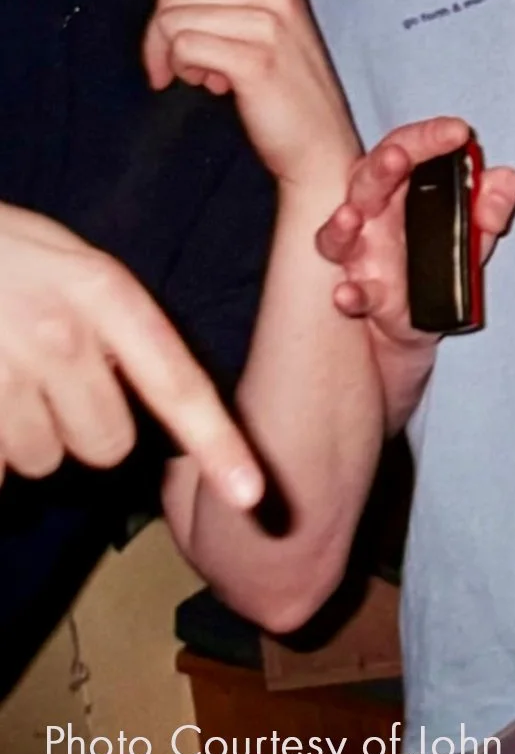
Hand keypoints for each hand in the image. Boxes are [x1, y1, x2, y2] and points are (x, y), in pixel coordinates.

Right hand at [0, 203, 262, 509]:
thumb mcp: (67, 259)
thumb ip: (115, 320)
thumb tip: (158, 387)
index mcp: (104, 294)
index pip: (177, 383)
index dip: (217, 444)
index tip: (250, 494)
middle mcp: (61, 338)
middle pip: (109, 445)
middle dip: (84, 429)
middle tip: (48, 384)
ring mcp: (3, 375)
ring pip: (42, 460)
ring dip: (23, 437)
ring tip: (0, 378)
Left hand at [143, 0, 358, 189]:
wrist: (322, 150)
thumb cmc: (288, 98)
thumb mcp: (260, 38)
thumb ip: (225, 2)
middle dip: (163, 34)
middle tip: (190, 68)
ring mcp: (269, 23)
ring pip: (172, 19)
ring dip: (171, 56)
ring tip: (205, 78)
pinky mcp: (254, 56)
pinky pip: (180, 46)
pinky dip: (180, 70)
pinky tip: (209, 87)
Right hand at [314, 116, 514, 348]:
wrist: (425, 313)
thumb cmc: (441, 254)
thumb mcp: (477, 225)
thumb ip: (494, 201)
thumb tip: (506, 180)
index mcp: (403, 185)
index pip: (410, 148)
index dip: (430, 136)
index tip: (458, 131)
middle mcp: (374, 213)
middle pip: (369, 181)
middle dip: (381, 166)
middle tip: (397, 156)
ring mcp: (364, 254)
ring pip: (340, 234)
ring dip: (341, 224)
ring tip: (350, 216)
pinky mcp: (367, 295)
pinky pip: (354, 293)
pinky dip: (349, 294)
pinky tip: (347, 294)